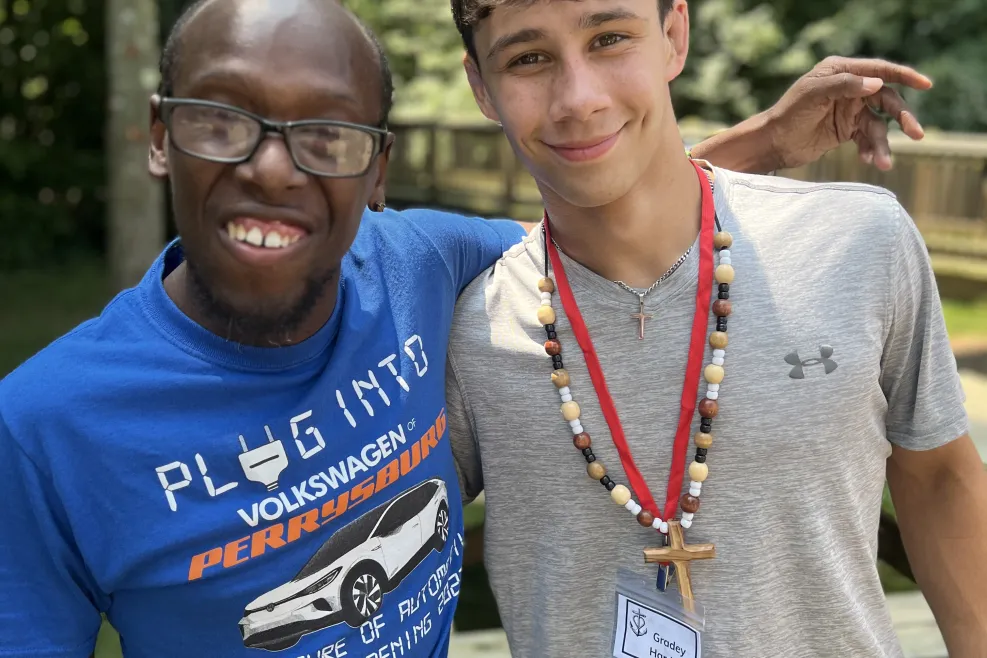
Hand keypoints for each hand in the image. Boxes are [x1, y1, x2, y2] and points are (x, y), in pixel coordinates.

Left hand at [763, 56, 931, 171]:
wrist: (773, 143)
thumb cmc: (789, 113)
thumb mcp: (813, 94)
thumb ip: (844, 85)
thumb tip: (877, 83)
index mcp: (841, 71)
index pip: (879, 70)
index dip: (905, 75)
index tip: (926, 84)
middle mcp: (849, 88)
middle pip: (886, 99)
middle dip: (903, 117)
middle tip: (917, 134)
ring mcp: (849, 111)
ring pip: (878, 125)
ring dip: (883, 144)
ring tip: (884, 163)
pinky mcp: (846, 131)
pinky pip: (867, 139)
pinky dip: (871, 149)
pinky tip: (870, 161)